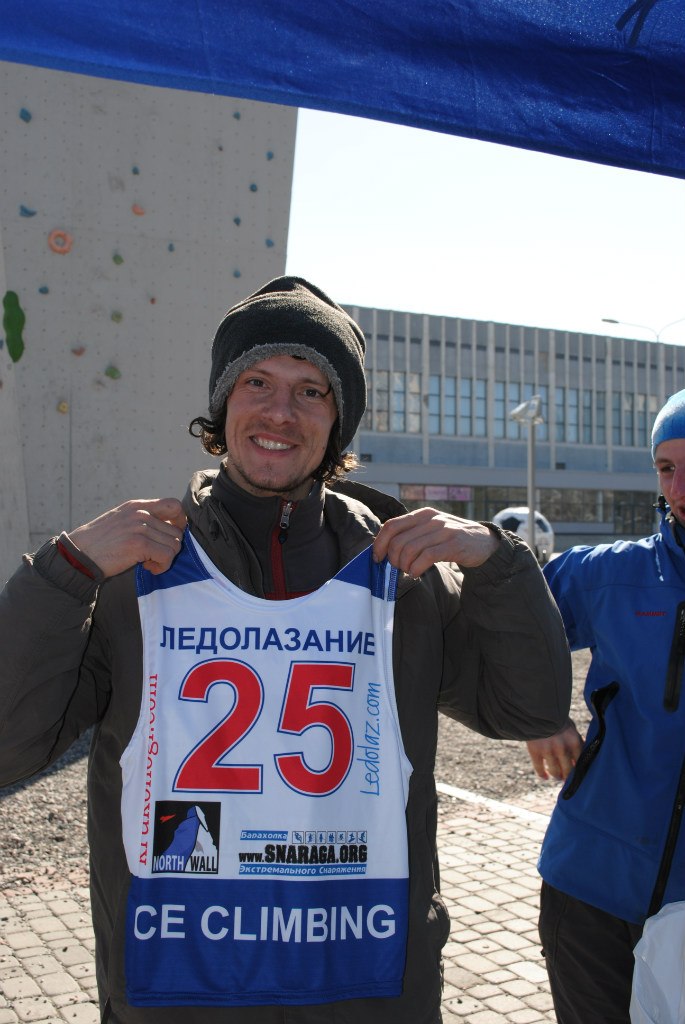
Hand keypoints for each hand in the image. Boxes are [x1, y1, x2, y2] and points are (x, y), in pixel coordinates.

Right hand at [67, 499, 186, 577]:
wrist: (79, 554)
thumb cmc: (100, 542)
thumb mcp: (121, 520)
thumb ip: (143, 519)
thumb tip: (170, 527)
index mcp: (137, 506)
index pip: (174, 505)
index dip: (180, 522)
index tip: (171, 537)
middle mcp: (141, 513)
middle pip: (177, 531)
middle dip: (170, 548)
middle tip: (154, 556)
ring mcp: (140, 527)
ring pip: (174, 544)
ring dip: (165, 559)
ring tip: (149, 563)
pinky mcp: (139, 544)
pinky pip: (167, 556)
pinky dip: (162, 566)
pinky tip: (148, 568)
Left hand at [372, 507, 498, 576]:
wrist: (484, 542)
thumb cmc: (451, 538)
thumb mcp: (430, 530)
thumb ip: (411, 534)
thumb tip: (385, 549)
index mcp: (422, 514)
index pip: (391, 526)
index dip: (380, 543)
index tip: (378, 558)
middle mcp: (431, 519)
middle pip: (398, 541)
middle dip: (393, 559)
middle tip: (398, 568)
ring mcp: (443, 531)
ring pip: (410, 550)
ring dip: (405, 566)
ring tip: (409, 571)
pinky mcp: (453, 544)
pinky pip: (426, 558)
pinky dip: (416, 569)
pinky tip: (417, 573)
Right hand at [526, 720, 583, 780]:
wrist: (537, 708)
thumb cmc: (557, 717)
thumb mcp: (571, 726)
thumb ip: (576, 740)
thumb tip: (583, 755)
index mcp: (574, 741)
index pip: (580, 762)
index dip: (579, 769)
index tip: (578, 773)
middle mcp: (562, 748)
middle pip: (568, 770)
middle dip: (568, 776)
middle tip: (566, 778)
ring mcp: (548, 750)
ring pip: (555, 771)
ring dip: (556, 776)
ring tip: (557, 776)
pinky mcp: (535, 751)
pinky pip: (539, 768)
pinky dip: (542, 774)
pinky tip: (545, 777)